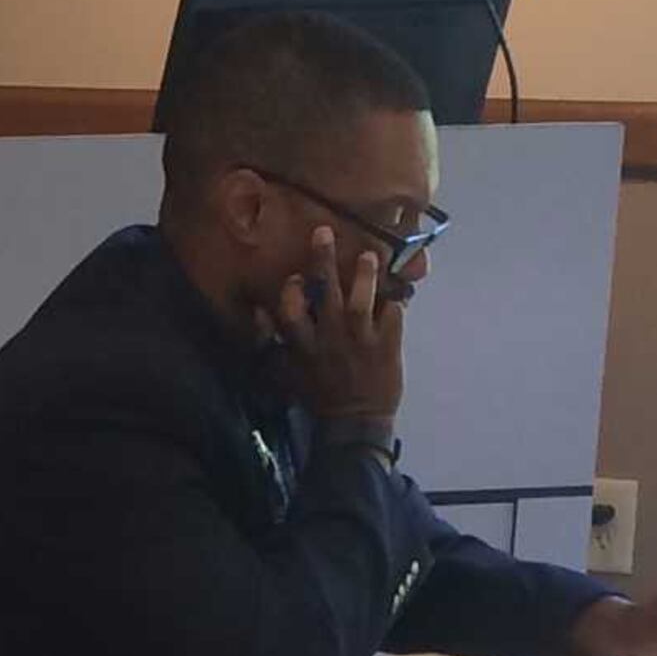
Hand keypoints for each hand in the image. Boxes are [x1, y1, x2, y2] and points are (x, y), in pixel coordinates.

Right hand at [273, 226, 407, 424]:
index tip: (296, 277)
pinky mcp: (387, 346)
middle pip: (326, 294)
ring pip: (361, 301)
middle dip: (324, 261)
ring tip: (368, 255)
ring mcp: (361, 342)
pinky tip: (398, 290)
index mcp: (305, 347)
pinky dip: (395, 301)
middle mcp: (330, 339)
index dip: (292, 292)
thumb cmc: (320, 397)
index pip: (291, 313)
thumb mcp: (289, 373)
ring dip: (364, 276)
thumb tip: (258, 314)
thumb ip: (275, 343)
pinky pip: (392, 316)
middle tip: (324, 232)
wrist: (355, 423)